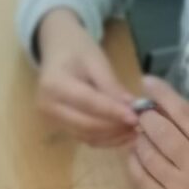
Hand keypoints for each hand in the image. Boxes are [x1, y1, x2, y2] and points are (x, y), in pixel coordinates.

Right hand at [35, 8, 139, 147]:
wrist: (57, 50)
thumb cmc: (77, 49)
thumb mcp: (96, 60)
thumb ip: (112, 86)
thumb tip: (132, 108)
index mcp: (54, 85)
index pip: (89, 103)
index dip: (113, 112)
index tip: (136, 117)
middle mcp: (48, 108)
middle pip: (86, 125)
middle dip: (115, 127)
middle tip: (140, 125)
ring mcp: (52, 121)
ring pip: (87, 136)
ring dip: (112, 137)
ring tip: (135, 130)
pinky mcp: (60, 128)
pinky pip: (85, 138)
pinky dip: (105, 139)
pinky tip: (123, 135)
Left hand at [127, 76, 188, 188]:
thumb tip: (156, 105)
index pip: (184, 114)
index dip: (163, 95)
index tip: (147, 81)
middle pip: (162, 134)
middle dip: (146, 119)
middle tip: (140, 114)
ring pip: (148, 155)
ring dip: (138, 141)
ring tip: (140, 136)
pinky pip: (141, 178)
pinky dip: (134, 162)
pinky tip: (137, 156)